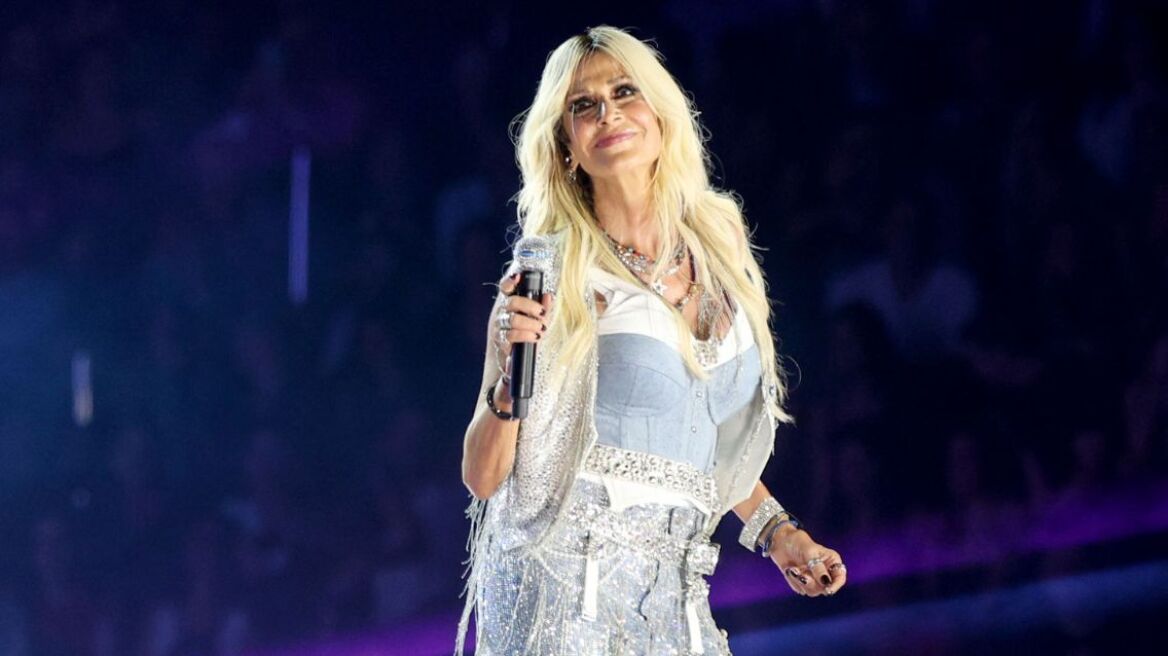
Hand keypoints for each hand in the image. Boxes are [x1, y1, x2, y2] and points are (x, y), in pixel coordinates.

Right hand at [491, 272, 553, 387]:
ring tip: (541, 329)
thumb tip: (549, 296)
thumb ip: (544, 308)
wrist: (518, 363)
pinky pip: (511, 336)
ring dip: (529, 323)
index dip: (509, 282)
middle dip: (529, 306)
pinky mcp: (500, 341)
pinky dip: (525, 336)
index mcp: (510, 304)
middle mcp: (502, 313)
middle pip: (512, 302)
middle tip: (541, 313)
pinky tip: (534, 337)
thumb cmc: (529, 336)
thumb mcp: (540, 321)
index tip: (518, 278)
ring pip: (512, 319)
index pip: (505, 288)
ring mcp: (500, 327)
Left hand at [767, 524, 846, 596]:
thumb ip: (818, 567)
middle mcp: (825, 572)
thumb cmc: (797, 542)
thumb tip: (826, 582)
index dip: (835, 586)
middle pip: (825, 589)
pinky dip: (794, 581)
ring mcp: (813, 579)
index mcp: (832, 562)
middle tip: (802, 576)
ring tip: (793, 570)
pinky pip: (800, 589)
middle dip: (812, 583)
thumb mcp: (809, 552)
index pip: (840, 578)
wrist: (779, 542)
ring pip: (813, 592)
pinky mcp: (802, 583)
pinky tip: (790, 570)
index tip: (827, 589)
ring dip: (801, 582)